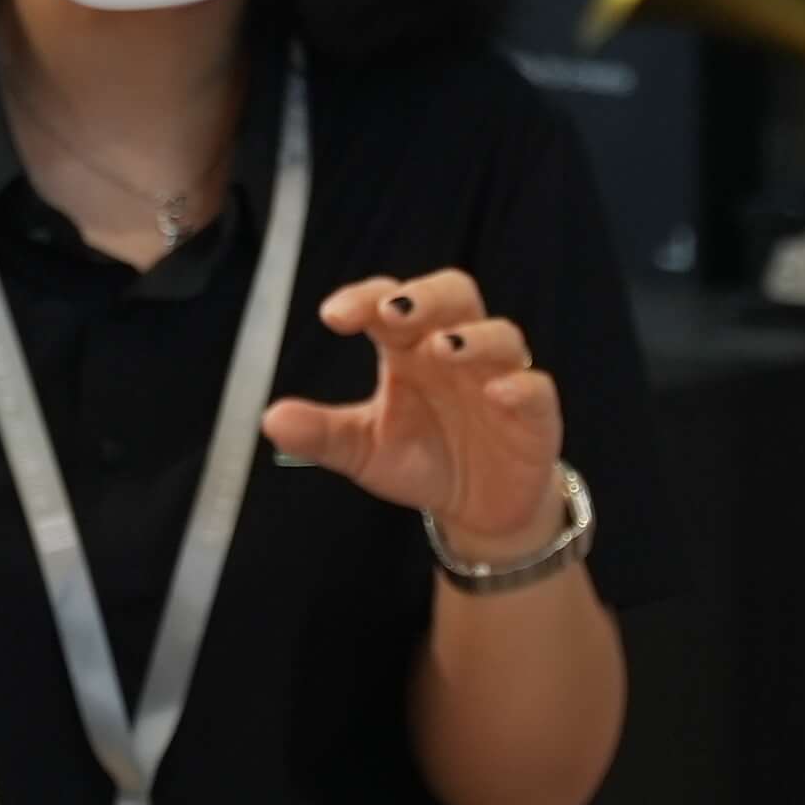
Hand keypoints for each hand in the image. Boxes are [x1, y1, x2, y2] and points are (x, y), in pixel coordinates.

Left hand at [262, 268, 566, 558]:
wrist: (479, 510)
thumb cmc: (422, 460)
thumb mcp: (363, 450)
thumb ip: (321, 433)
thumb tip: (269, 419)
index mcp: (409, 348)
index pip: (390, 302)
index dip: (366, 298)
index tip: (334, 316)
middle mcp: (457, 350)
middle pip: (454, 295)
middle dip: (425, 296)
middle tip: (393, 310)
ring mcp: (499, 377)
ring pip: (500, 334)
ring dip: (473, 337)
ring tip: (442, 349)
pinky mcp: (535, 414)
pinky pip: (535, 388)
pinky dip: (519, 386)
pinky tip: (497, 393)